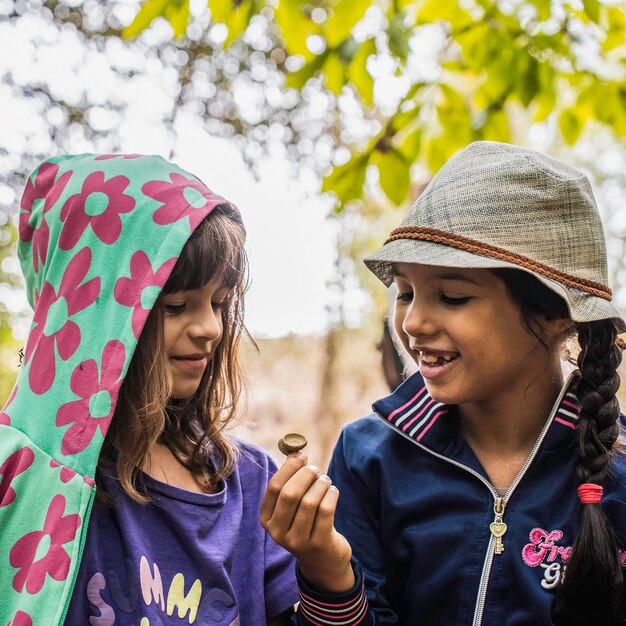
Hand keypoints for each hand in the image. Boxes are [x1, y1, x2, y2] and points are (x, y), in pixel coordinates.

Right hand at [261, 452, 354, 592]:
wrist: (322, 561)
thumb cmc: (305, 523)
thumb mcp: (292, 506)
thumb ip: (290, 480)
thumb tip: (296, 452)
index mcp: (267, 520)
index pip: (274, 487)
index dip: (289, 468)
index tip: (301, 456)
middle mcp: (277, 533)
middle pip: (290, 494)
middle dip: (305, 475)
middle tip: (315, 469)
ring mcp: (297, 541)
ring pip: (309, 502)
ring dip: (321, 485)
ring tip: (326, 481)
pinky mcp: (318, 544)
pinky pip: (325, 511)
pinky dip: (331, 495)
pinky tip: (333, 492)